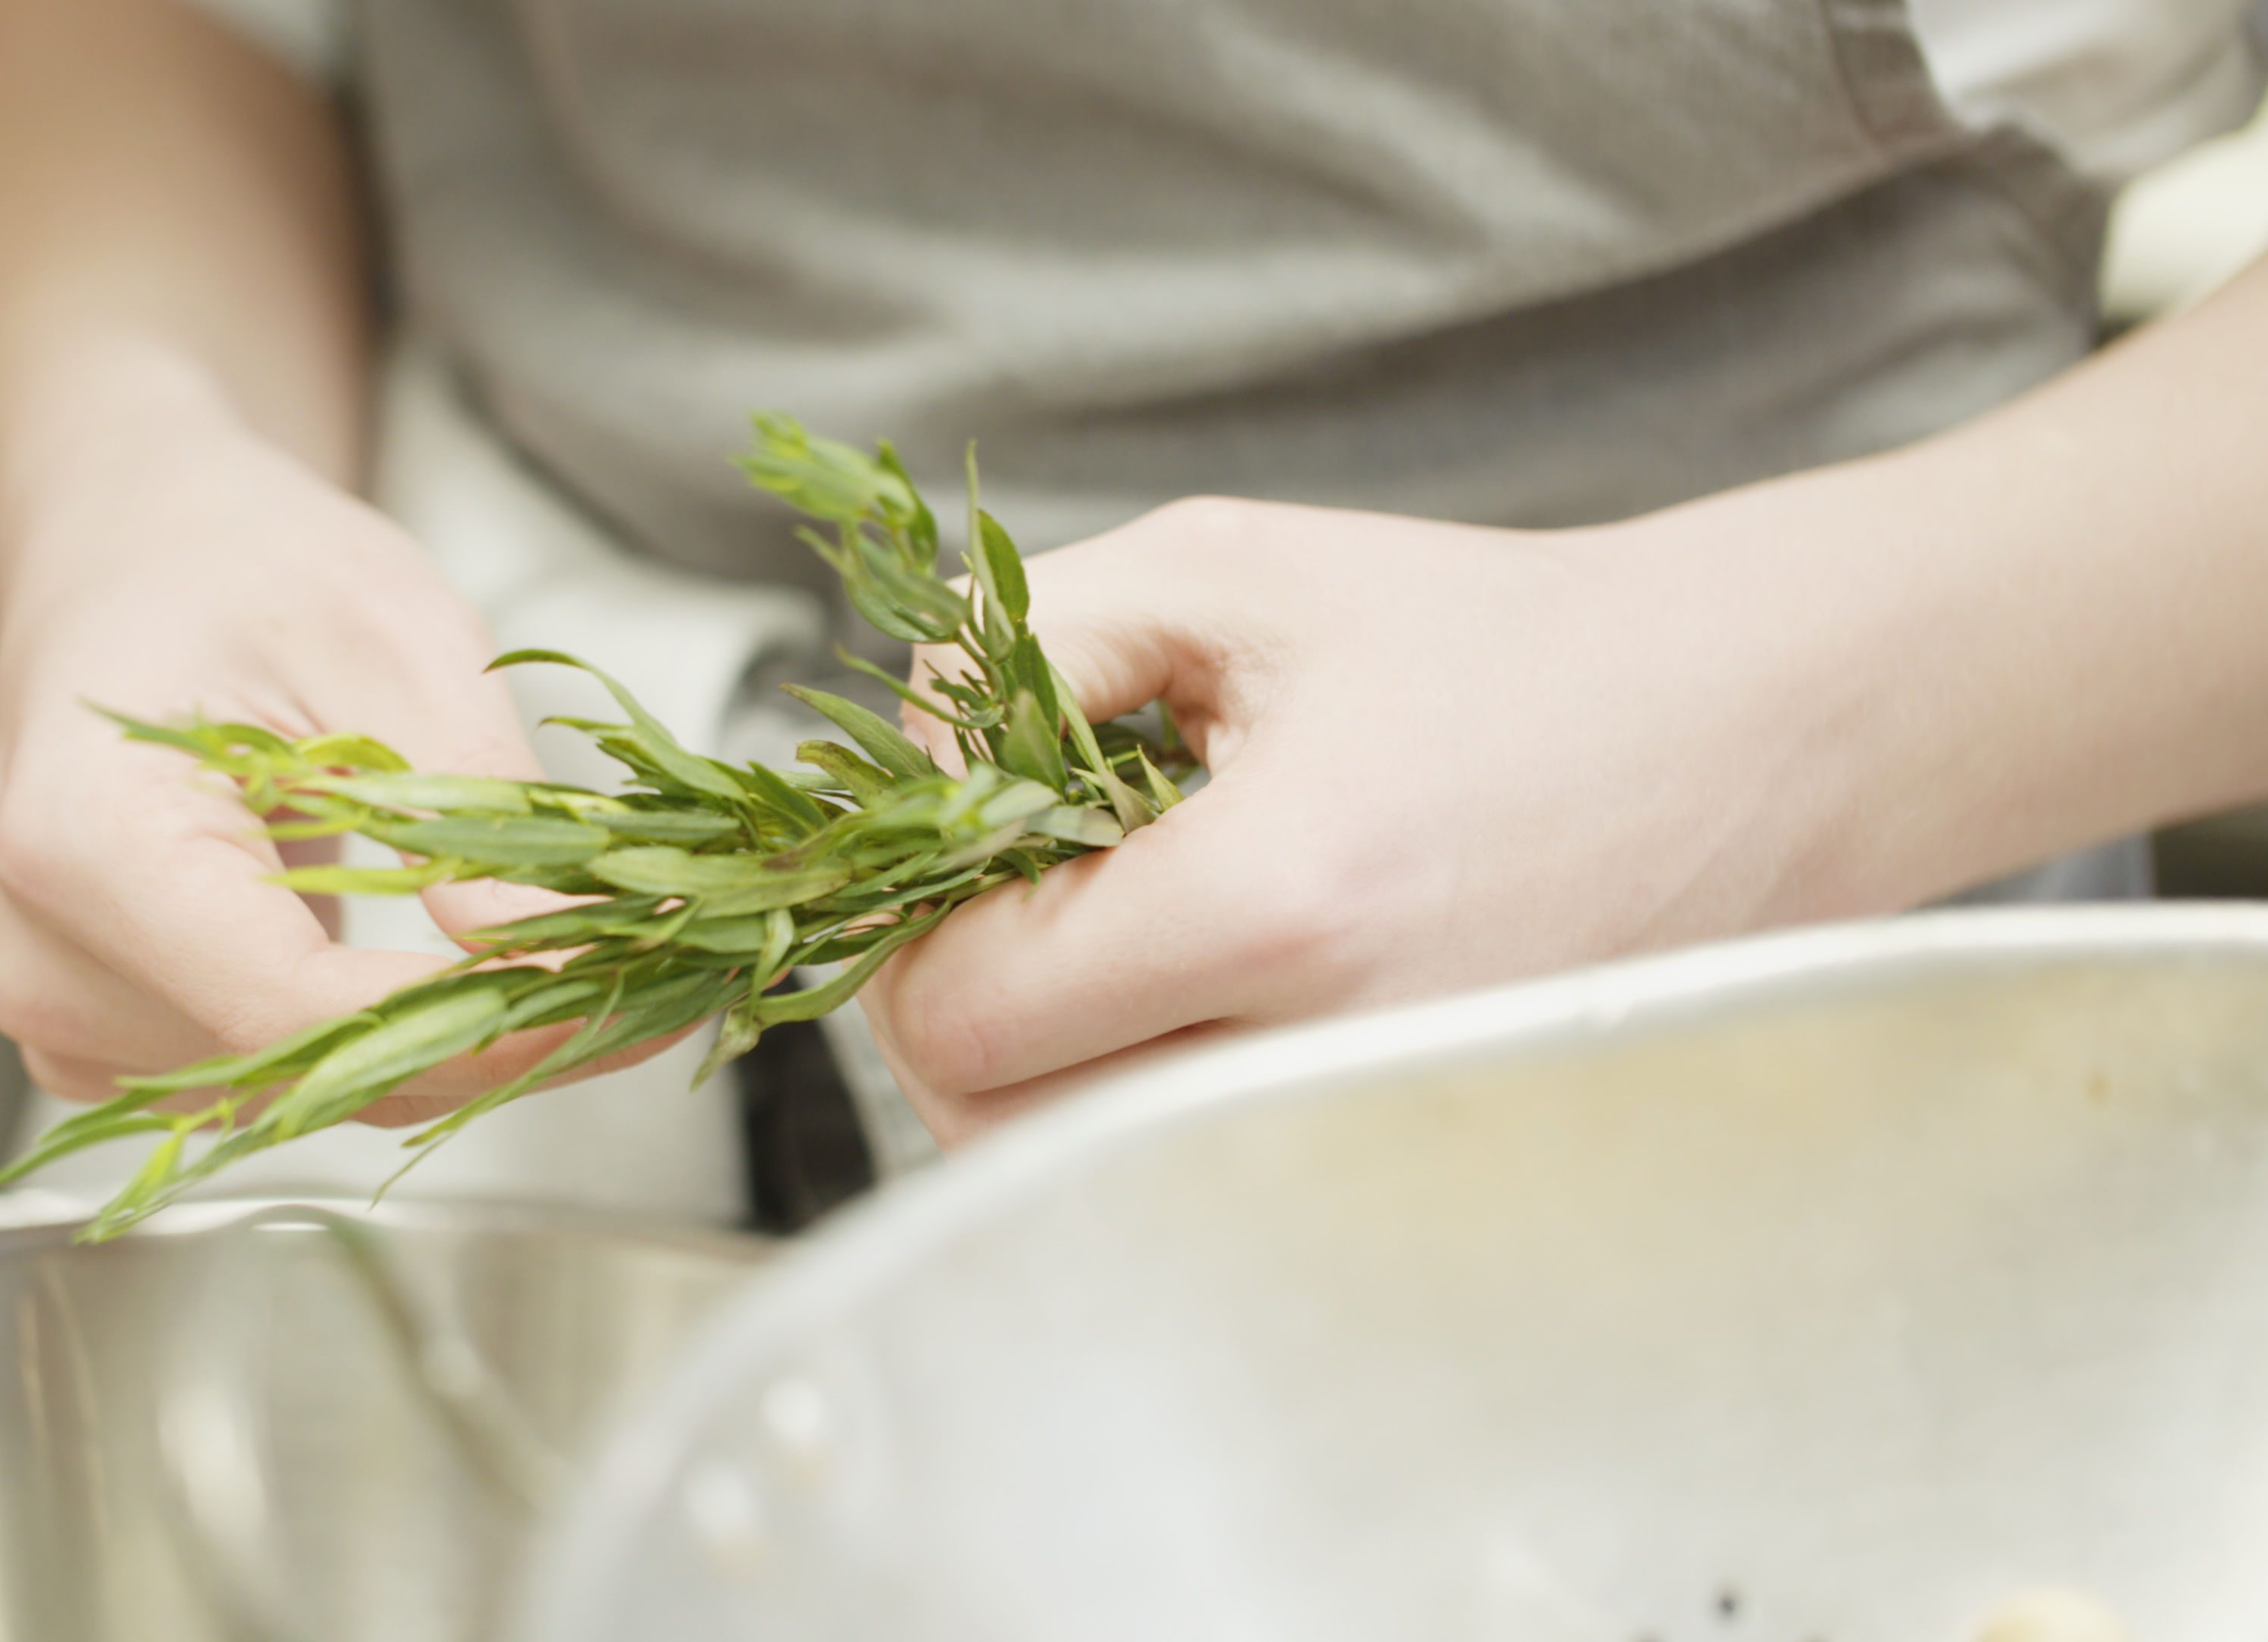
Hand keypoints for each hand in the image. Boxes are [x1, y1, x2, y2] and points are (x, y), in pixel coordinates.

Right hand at [0, 420, 579, 1124]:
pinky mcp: (109, 1039)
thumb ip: (469, 804)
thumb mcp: (392, 637)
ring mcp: (65, 1015)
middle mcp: (45, 957)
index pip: (300, 1011)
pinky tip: (467, 962)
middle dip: (503, 1034)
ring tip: (575, 947)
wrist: (133, 559)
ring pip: (313, 1093)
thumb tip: (564, 953)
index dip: (484, 1024)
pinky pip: (282, 1078)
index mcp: (86, 840)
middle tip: (667, 970)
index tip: (636, 990)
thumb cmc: (244, 568)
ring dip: (459, 1041)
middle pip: (312, 1068)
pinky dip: (394, 1035)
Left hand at [862, 496, 1931, 1143]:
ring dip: (1040, 1057)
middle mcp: (1322, 1061)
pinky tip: (1183, 989)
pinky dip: (1133, 1096)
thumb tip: (904, 763)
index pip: (960, 1016)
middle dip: (959, 1001)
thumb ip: (1014, 643)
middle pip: (994, 1123)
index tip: (952, 855)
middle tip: (1015, 891)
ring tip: (1113, 927)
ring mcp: (1364, 1138)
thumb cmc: (1497, 643)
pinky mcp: (1394, 1169)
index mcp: (1274, 903)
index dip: (908, 933)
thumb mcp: (1227, 567)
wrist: (1738, 732)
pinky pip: (1179, 1176)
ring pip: (1076, 1169)